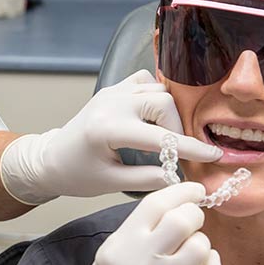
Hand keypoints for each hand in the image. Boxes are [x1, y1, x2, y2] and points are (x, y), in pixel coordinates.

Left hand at [0, 69, 222, 203]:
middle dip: (176, 127)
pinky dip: (155, 95)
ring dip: (168, 112)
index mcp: (108, 129)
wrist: (50, 159)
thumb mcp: (111, 183)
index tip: (214, 154)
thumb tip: (180, 178)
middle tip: (175, 151)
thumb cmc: (76, 175)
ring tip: (165, 137)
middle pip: (163, 102)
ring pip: (157, 89)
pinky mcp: (112, 89)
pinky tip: (154, 117)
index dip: (190, 147)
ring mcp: (112, 92)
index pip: (160, 137)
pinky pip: (144, 81)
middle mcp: (111, 103)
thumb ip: (148, 178)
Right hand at [42, 182, 220, 264]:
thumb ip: (139, 232)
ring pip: (200, 247)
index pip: (156, 204)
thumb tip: (177, 207)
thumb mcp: (110, 256)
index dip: (182, 191)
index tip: (195, 190)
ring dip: (202, 244)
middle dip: (195, 215)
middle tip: (194, 222)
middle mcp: (140, 263)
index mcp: (120, 245)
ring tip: (193, 252)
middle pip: (183, 220)